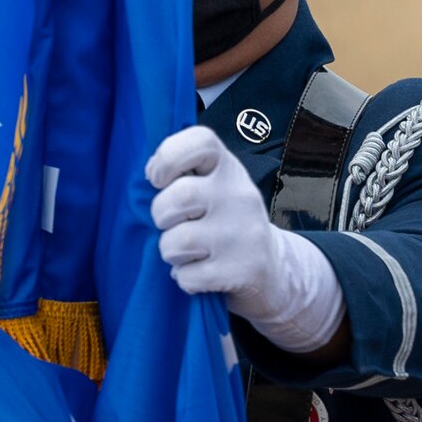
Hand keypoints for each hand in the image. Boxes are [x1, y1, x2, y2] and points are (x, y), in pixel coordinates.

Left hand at [148, 125, 344, 351]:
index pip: (200, 141)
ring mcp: (245, 234)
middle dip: (161, 215)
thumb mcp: (214, 187)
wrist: (273, 267)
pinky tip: (201, 273)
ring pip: (177, 241)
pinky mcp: (245, 270)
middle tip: (171, 224)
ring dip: (170, 252)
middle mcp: (240, 195)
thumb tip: (149, 175)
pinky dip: (185, 279)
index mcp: (228, 168)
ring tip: (186, 253)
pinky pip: (187, 277)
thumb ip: (183, 174)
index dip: (168, 157)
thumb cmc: (226, 222)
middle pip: (179, 196)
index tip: (159, 179)